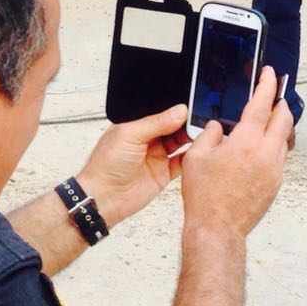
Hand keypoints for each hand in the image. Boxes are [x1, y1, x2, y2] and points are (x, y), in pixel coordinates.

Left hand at [76, 104, 191, 228]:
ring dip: (191, 138)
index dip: (176, 111)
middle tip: (200, 120)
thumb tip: (179, 111)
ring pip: (180, 142)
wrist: (104, 197)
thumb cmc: (106, 165)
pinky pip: (182, 163)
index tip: (191, 107)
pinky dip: (191, 157)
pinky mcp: (164, 174)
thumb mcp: (130, 135)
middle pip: (173, 127)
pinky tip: (198, 150)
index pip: (161, 114)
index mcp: (137, 126)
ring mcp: (156, 156)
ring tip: (202, 132)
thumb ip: (156, 123)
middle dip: (186, 123)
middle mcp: (148, 140)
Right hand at [179, 65, 290, 239]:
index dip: (267, 85)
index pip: (263, 104)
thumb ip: (209, 135)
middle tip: (274, 94)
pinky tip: (258, 149)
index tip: (269, 74)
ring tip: (265, 122)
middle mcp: (266, 154)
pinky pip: (279, 157)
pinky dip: (273, 146)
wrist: (217, 229)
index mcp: (246, 142)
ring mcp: (274, 170)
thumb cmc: (205, 197)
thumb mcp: (196, 157)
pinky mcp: (275, 184)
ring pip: (284, 138)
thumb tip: (217, 128)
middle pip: (284, 118)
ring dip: (278, 125)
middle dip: (281, 102)